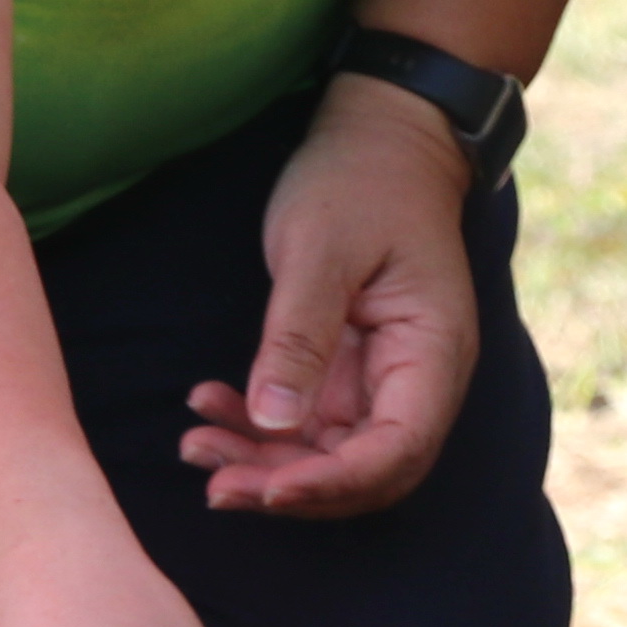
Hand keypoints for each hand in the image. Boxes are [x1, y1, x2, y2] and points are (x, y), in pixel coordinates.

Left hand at [182, 79, 484, 515]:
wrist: (379, 136)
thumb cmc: (359, 181)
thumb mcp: (319, 251)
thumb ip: (297, 338)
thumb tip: (271, 423)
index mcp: (431, 353)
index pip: (396, 452)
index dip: (331, 483)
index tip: (263, 490)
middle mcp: (416, 380)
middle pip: (363, 472)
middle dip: (290, 488)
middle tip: (214, 486)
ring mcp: (381, 378)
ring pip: (328, 454)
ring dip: (263, 463)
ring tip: (194, 448)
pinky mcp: (347, 370)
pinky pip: (305, 422)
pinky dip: (257, 426)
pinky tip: (206, 407)